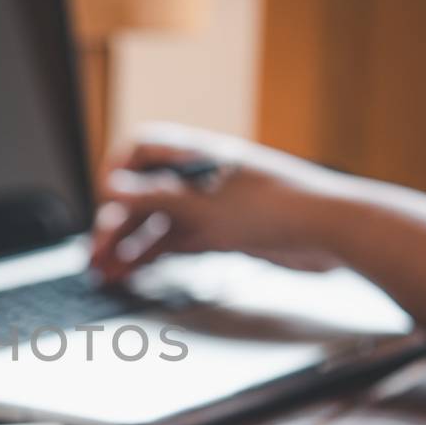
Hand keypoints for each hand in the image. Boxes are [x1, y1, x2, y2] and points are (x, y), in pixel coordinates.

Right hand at [89, 122, 425, 333]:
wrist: (330, 232)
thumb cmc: (277, 206)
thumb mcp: (205, 204)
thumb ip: (154, 197)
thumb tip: (110, 188)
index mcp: (196, 154)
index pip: (141, 151)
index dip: (117, 174)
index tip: (103, 202)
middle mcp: (200, 178)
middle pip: (144, 194)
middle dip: (116, 223)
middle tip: (94, 254)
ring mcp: (210, 207)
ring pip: (157, 224)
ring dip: (129, 246)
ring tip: (104, 271)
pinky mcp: (222, 235)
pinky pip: (176, 244)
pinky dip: (153, 258)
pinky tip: (134, 273)